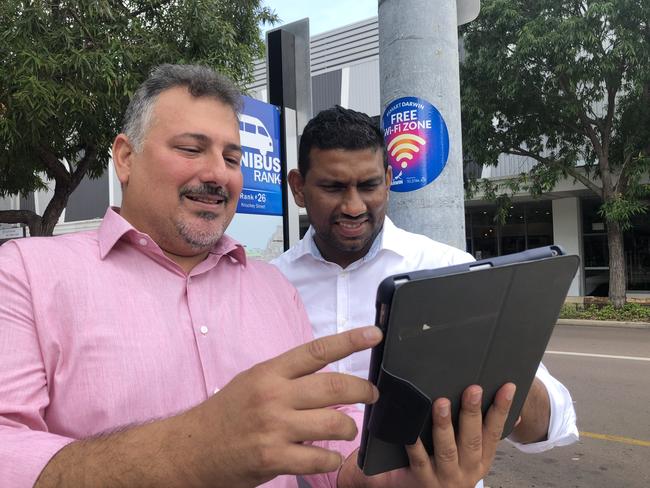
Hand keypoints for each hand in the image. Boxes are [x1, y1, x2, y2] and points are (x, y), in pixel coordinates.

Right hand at [180, 326, 382, 486]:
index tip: (373, 334)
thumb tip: (328, 374)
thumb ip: (288, 377)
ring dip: (349, 428)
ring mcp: (274, 427)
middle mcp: (273, 395)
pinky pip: (320, 458)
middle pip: (334, 386)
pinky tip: (325, 456)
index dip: (350, 340)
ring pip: (334, 423)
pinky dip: (331, 458)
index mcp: (270, 372)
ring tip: (346, 429)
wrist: (192, 449)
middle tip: (372, 394)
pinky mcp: (273, 458)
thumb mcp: (253, 381)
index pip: (317, 351)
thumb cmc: (226, 414)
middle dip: (363, 390)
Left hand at [337, 383, 515, 487]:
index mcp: (482, 458)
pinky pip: (419, 460)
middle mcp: (467, 468)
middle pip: (472, 439)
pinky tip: (412, 430)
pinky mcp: (423, 478)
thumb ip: (489, 434)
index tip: (508, 388)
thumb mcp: (477, 456)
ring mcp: (445, 475)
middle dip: (472, 413)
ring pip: (446, 449)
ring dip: (444, 425)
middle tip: (473, 389)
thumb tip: (518, 415)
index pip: (495, 431)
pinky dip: (415, 445)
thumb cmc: (454, 469)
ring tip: (442, 403)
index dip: (502, 409)